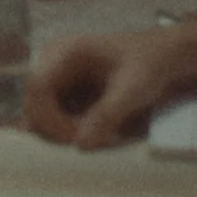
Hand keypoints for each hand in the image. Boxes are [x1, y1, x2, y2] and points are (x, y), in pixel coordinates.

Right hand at [24, 28, 188, 149]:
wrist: (162, 58)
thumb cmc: (148, 64)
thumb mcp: (132, 89)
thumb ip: (107, 114)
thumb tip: (81, 144)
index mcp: (65, 51)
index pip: (37, 87)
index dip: (49, 117)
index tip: (74, 138)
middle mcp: (52, 61)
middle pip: (33, 102)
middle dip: (54, 128)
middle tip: (84, 142)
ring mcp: (56, 76)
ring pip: (40, 113)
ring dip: (60, 131)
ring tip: (92, 137)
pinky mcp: (63, 91)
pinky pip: (52, 116)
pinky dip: (66, 129)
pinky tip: (89, 132)